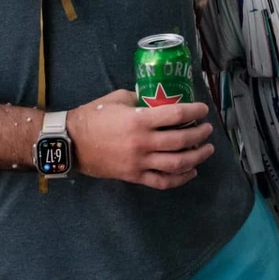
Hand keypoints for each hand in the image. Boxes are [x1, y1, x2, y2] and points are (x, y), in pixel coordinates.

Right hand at [69, 90, 215, 188]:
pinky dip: (180, 179)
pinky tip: (191, 172)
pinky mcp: (134, 176)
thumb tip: (159, 99)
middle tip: (208, 129)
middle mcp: (143, 143)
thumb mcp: (118, 98)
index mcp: (139, 120)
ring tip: (206, 150)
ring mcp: (139, 162)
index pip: (176, 115)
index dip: (194, 111)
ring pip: (176, 164)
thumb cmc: (93, 116)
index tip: (204, 109)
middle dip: (200, 135)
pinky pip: (162, 181)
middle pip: (181, 140)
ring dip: (196, 157)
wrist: (70, 143)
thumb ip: (140, 98)